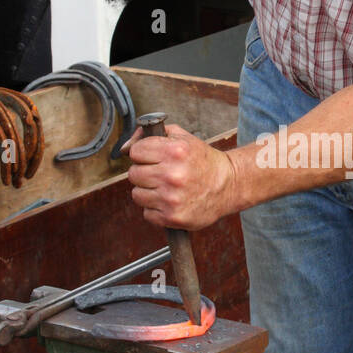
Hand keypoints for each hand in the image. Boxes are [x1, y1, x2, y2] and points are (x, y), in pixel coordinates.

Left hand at [123, 124, 239, 229]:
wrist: (228, 185)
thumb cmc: (203, 161)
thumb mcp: (182, 138)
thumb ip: (150, 135)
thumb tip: (124, 148)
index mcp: (174, 151)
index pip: (135, 152)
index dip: (143, 154)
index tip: (153, 158)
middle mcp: (172, 175)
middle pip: (133, 174)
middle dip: (145, 173)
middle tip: (161, 174)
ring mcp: (172, 198)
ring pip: (137, 195)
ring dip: (149, 192)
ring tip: (166, 188)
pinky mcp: (173, 217)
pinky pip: (147, 213)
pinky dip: (156, 209)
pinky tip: (170, 202)